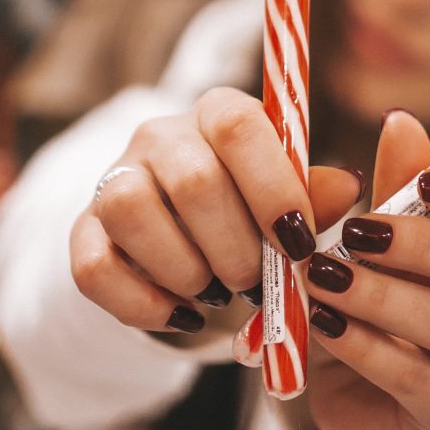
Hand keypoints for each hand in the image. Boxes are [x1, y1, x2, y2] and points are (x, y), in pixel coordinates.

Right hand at [70, 89, 361, 343]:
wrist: (182, 235)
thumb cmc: (250, 209)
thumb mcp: (290, 199)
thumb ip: (317, 195)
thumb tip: (347, 184)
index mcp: (219, 113)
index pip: (239, 127)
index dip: (273, 188)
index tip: (299, 244)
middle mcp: (160, 135)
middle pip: (193, 180)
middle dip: (236, 248)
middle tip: (258, 284)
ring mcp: (113, 178)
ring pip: (131, 211)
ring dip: (186, 270)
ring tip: (216, 293)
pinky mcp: (83, 231)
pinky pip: (95, 268)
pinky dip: (144, 305)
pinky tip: (183, 316)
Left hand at [263, 110, 429, 429]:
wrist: (354, 386)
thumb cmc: (377, 292)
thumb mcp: (379, 237)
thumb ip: (393, 189)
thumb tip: (400, 121)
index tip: (425, 179)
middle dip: (425, 244)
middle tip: (355, 232)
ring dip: (382, 298)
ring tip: (323, 279)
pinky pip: (416, 379)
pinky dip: (363, 347)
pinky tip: (323, 324)